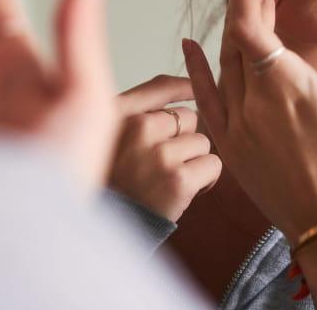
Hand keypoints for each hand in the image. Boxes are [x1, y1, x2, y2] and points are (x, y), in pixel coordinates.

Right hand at [108, 75, 221, 221]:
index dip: (184, 88)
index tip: (193, 91)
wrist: (104, 230)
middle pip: (188, 117)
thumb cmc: (111, 179)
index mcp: (118, 112)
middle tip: (164, 162)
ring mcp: (160, 153)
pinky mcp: (178, 180)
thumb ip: (140, 106)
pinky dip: (206, 179)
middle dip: (183, 138)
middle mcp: (138, 127)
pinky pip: (212, 165)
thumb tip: (187, 85)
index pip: (161, 86)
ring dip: (194, 160)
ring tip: (170, 178)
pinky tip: (185, 190)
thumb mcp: (108, 133)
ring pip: (202, 142)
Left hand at [183, 0, 316, 243]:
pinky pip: (204, 98)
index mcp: (288, 86)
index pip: (247, 25)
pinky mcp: (228, 145)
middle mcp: (254, 101)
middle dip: (245, 11)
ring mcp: (236, 124)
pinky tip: (188, 46)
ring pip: (222, 64)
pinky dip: (194, 69)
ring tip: (248, 17)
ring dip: (231, 35)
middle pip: (234, 39)